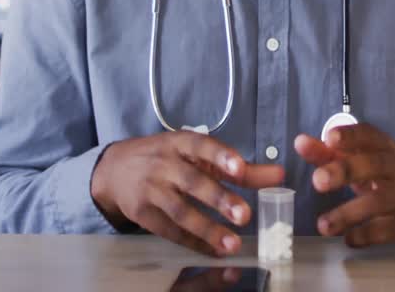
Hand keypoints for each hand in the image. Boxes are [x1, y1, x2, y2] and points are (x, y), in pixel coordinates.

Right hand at [90, 131, 284, 255]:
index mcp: (179, 143)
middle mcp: (163, 163)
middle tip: (245, 215)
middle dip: (219, 199)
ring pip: (180, 211)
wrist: (115, 169)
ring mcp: (150, 189)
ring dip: (208, 229)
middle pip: (192, 182)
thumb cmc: (167, 159)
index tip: (240, 168)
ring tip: (234, 244)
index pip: (201, 146)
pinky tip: (214, 251)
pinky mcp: (142, 213)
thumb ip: (239, 168)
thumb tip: (279, 176)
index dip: (221, 156)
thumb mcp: (198, 155)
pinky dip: (193, 242)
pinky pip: (170, 231)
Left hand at [294, 124, 394, 247]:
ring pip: (378, 203)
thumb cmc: (390, 175)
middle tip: (318, 180)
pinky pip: (384, 231)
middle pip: (373, 166)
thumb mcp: (365, 160)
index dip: (350, 136)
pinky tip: (348, 239)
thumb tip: (300, 143)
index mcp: (385, 148)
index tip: (329, 138)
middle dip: (345, 171)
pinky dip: (364, 236)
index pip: (368, 135)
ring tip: (322, 225)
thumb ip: (331, 153)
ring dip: (348, 214)